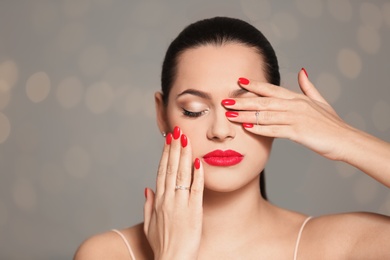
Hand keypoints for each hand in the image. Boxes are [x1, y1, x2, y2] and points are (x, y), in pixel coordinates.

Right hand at [144, 127, 203, 259]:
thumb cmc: (162, 244)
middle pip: (171, 168)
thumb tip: (147, 188)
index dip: (165, 154)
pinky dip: (198, 175)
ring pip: (182, 174)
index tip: (168, 140)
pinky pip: (197, 190)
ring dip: (184, 155)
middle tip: (177, 130)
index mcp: (158, 201)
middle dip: (174, 148)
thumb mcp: (149, 225)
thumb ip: (148, 205)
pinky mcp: (194, 211)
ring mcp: (181, 204)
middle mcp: (168, 199)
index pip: (161, 171)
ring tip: (186, 138)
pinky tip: (199, 162)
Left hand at [222, 69, 352, 160]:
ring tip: (229, 115)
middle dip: (243, 101)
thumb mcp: (320, 101)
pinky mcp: (298, 132)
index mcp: (298, 98)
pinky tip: (247, 128)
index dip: (255, 85)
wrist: (345, 139)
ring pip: (265, 115)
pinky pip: (275, 130)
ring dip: (246, 115)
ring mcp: (296, 118)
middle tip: (225, 100)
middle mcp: (295, 105)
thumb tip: (302, 71)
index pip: (272, 89)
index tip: (239, 82)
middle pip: (264, 101)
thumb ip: (308, 86)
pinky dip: (260, 128)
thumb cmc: (331, 123)